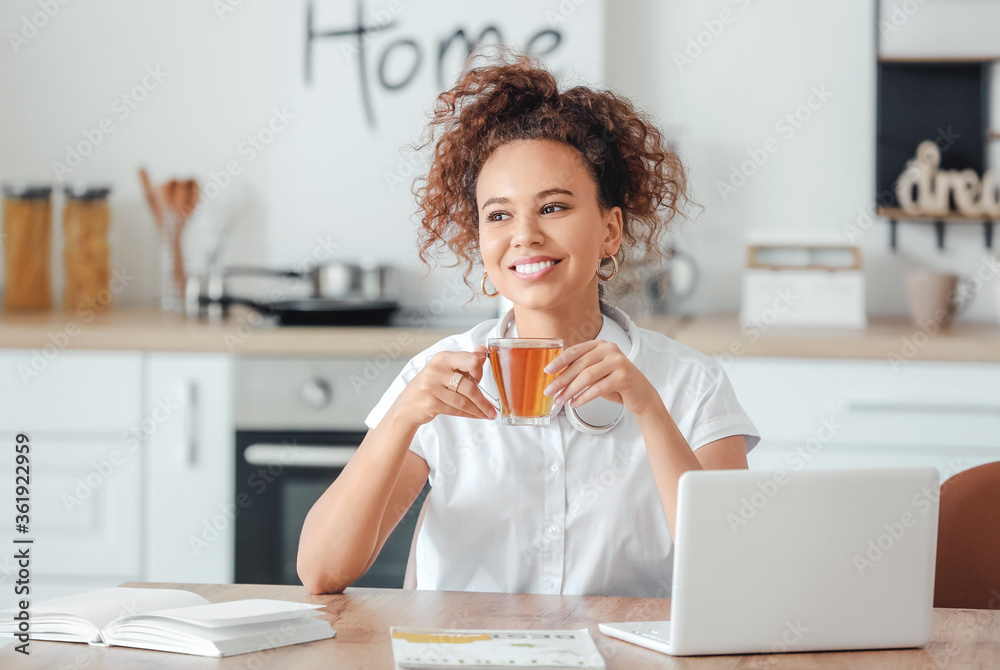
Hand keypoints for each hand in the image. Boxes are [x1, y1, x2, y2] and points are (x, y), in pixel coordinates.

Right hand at [391, 346, 496, 427]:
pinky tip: (475, 415)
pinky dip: (468, 414)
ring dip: (478, 410)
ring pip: (464, 401)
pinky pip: (456, 410)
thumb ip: (465, 360)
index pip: (471, 361)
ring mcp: (432, 386)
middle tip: (492, 408)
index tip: (480, 381)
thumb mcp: (446, 369)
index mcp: (443, 357)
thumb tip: (482, 350)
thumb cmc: (430, 386)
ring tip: (487, 414)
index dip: (479, 373)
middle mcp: (436, 369)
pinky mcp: (430, 402)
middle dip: (483, 400)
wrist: (407, 406)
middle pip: (469, 385)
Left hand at [542, 340, 662, 417]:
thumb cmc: (616, 384)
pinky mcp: (624, 376)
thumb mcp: (596, 373)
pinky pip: (598, 388)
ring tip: (560, 400)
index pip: (575, 351)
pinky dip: (583, 397)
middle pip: (579, 365)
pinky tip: (575, 404)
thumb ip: (581, 369)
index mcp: (600, 345)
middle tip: (549, 391)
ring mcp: (618, 362)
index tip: (547, 371)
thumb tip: (556, 377)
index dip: (559, 361)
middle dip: (561, 380)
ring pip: (587, 376)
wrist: (641, 395)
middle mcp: (610, 349)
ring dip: (570, 390)